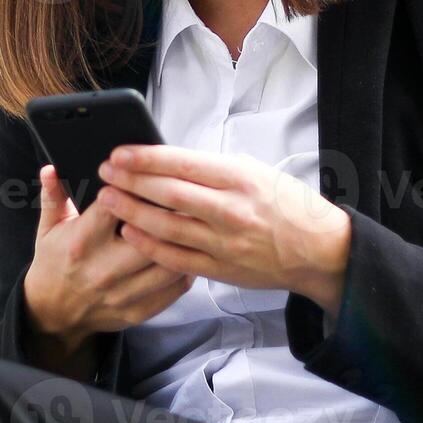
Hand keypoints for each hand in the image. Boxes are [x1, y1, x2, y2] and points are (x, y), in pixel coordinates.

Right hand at [22, 164, 194, 349]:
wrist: (53, 312)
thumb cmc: (53, 262)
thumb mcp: (48, 228)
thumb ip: (53, 196)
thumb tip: (51, 168)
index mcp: (81, 242)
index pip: (115, 208)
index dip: (134, 188)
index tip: (147, 175)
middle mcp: (103, 269)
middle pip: (150, 237)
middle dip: (168, 214)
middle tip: (185, 195)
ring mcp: (122, 294)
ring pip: (168, 265)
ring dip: (183, 242)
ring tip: (193, 223)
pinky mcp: (136, 311)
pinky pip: (173, 291)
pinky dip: (186, 270)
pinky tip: (189, 253)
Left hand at [94, 145, 351, 319]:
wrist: (317, 249)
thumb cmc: (284, 204)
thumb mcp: (252, 172)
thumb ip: (210, 169)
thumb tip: (164, 161)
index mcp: (238, 179)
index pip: (182, 164)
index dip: (145, 158)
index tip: (119, 153)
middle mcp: (230, 210)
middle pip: (168, 194)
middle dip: (131, 182)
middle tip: (104, 173)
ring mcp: (224, 242)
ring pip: (167, 226)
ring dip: (132, 212)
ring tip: (109, 199)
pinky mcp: (221, 268)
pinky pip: (177, 257)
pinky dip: (150, 245)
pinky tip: (130, 233)